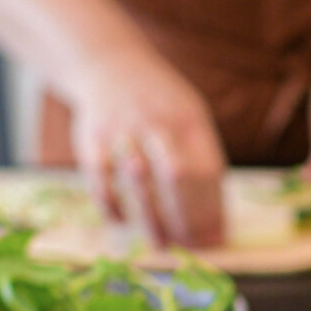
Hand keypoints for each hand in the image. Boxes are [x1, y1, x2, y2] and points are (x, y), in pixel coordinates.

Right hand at [65, 49, 227, 247]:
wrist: (109, 64)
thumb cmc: (160, 104)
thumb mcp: (191, 117)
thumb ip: (204, 165)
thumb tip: (218, 228)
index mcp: (189, 119)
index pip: (208, 171)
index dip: (213, 210)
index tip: (216, 239)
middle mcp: (156, 120)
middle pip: (176, 177)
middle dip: (187, 218)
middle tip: (192, 247)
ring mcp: (122, 128)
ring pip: (138, 183)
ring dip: (152, 220)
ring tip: (162, 245)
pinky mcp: (92, 139)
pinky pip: (101, 182)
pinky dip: (112, 207)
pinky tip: (122, 223)